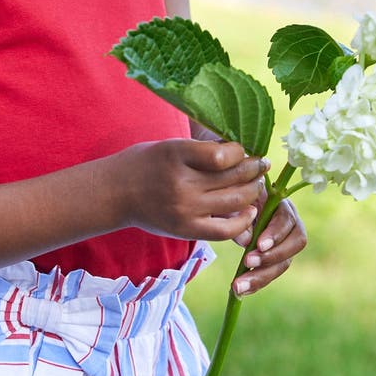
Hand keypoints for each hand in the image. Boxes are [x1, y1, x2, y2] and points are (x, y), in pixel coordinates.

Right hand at [119, 138, 267, 243]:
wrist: (115, 193)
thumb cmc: (146, 163)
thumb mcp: (170, 146)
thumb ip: (201, 150)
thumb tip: (242, 152)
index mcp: (176, 154)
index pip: (223, 154)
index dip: (240, 151)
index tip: (242, 149)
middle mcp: (181, 182)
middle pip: (234, 177)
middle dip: (254, 169)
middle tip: (261, 164)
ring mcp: (184, 209)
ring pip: (236, 201)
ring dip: (253, 191)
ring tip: (256, 184)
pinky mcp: (186, 229)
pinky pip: (226, 229)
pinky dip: (243, 220)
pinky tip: (249, 211)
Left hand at [232, 197, 306, 297]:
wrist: (231, 206)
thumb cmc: (233, 201)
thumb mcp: (233, 204)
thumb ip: (239, 216)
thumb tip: (247, 241)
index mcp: (280, 204)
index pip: (287, 219)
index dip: (276, 234)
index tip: (259, 245)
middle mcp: (290, 223)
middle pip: (295, 243)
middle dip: (272, 256)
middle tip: (247, 262)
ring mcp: (286, 241)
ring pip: (285, 262)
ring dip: (263, 276)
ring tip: (238, 286)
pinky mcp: (277, 257)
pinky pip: (272, 272)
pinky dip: (257, 283)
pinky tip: (241, 290)